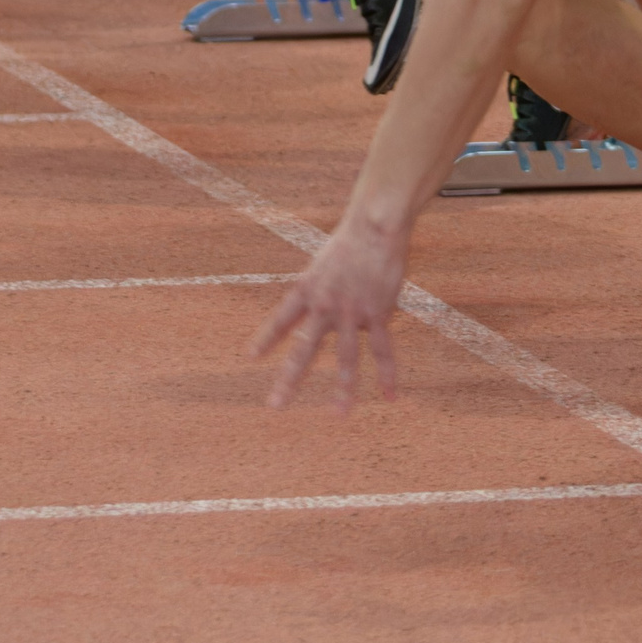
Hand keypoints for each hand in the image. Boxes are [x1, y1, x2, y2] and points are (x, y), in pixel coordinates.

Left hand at [249, 219, 407, 411]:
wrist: (375, 228)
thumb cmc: (351, 239)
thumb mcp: (322, 262)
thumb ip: (319, 288)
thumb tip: (319, 307)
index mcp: (306, 290)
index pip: (281, 320)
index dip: (266, 339)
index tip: (252, 357)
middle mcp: (324, 306)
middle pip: (305, 349)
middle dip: (290, 379)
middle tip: (275, 405)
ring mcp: (351, 313)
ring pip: (346, 358)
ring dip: (344, 389)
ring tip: (339, 414)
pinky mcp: (377, 314)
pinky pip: (382, 350)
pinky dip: (387, 374)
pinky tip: (389, 396)